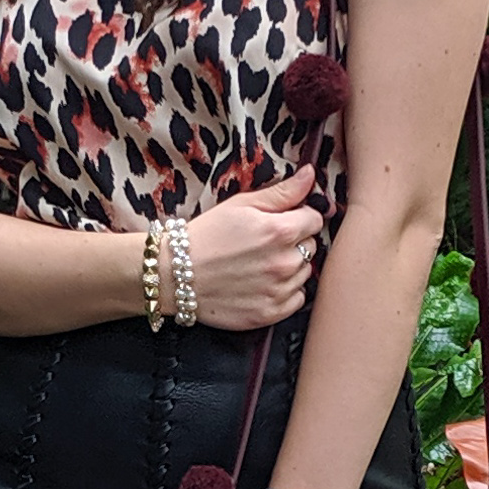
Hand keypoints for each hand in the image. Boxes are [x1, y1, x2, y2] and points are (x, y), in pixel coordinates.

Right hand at [177, 171, 324, 328]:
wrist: (173, 274)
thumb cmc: (206, 235)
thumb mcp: (241, 204)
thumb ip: (282, 192)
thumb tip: (310, 174)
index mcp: (280, 231)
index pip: (314, 220)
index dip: (299, 217)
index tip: (282, 221)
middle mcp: (284, 263)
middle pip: (311, 247)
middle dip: (295, 242)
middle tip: (266, 243)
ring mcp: (278, 291)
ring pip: (304, 273)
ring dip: (291, 267)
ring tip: (261, 264)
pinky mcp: (270, 314)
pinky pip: (297, 300)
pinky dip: (286, 292)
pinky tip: (263, 284)